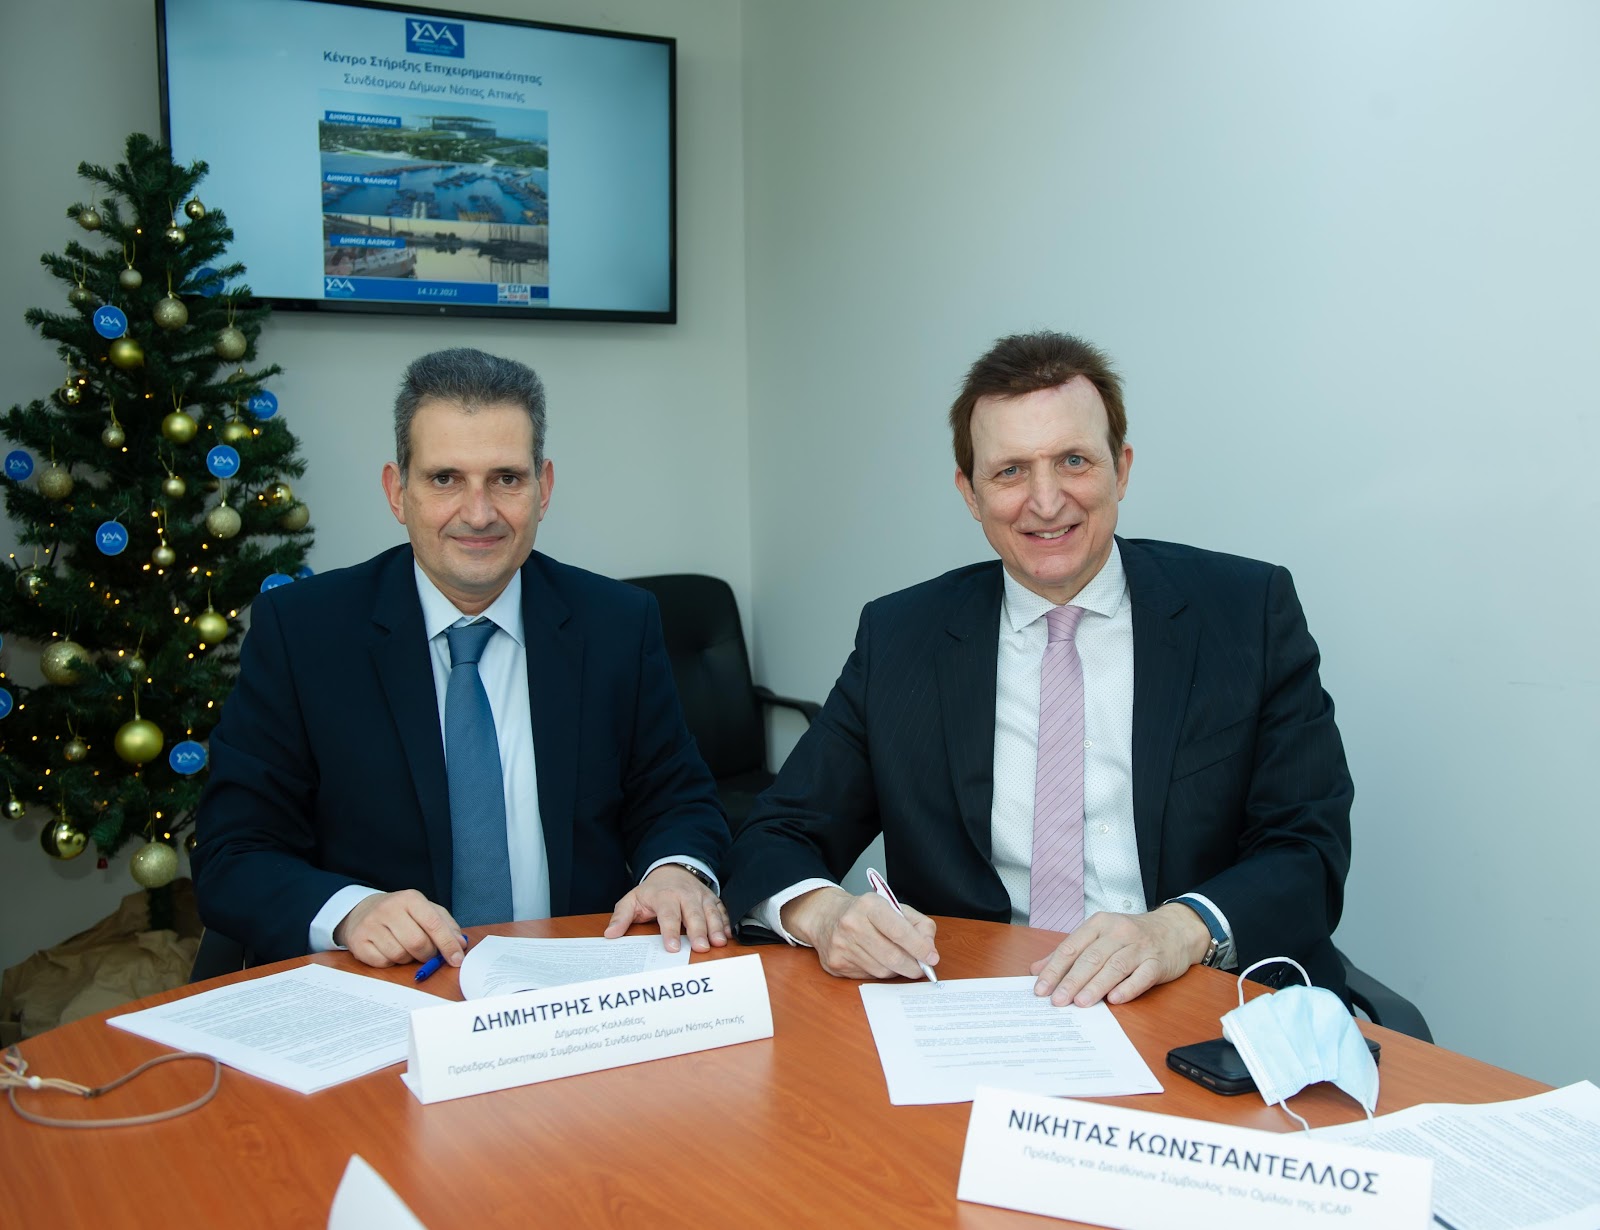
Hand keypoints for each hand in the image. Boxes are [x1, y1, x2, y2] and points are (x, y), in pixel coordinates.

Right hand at [334, 890, 465, 968]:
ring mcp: (371, 925)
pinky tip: (389, 951)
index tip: (456, 959)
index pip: (434, 924)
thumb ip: (446, 925)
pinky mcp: (358, 941)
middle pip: (417, 943)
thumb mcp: (425, 910)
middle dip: (428, 955)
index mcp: (410, 898)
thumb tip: (460, 944)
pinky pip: (383, 962)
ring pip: (400, 955)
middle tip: (428, 954)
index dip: (448, 944)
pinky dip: (391, 962)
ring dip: (408, 959)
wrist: (362, 910)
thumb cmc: (401, 913)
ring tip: (406, 948)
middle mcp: (389, 909)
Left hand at [604, 864, 729, 952]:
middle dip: (698, 931)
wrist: (672, 868)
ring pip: (710, 912)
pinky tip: (728, 935)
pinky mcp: (712, 898)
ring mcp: (700, 896)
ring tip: (718, 942)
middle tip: (701, 948)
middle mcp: (685, 895)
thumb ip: (621, 917)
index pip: (668, 915)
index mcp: (664, 896)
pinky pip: (721, 909)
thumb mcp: (632, 900)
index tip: (673, 947)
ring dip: (715, 927)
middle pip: (693, 914)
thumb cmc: (651, 891)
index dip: (671, 932)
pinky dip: (726, 921)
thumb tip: (610, 934)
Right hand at [780, 886, 938, 980]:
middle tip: (921, 969)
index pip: (899, 931)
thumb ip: (919, 926)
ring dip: (896, 970)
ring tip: (897, 961)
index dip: (919, 947)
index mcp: (869, 905)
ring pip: (881, 970)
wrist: (826, 916)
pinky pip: (868, 976)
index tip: (932, 958)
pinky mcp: (836, 963)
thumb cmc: (865, 913)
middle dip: (912, 966)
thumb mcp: (894, 908)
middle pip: (891, 956)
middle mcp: (852, 924)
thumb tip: (929, 951)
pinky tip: (877, 961)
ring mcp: (841, 945)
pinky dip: (879, 972)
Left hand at [1029, 903, 1210, 1006]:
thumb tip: (1037, 970)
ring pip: (1114, 966)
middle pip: (1091, 957)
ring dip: (1096, 986)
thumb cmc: (1131, 936)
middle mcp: (1118, 932)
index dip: (1054, 969)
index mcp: (1099, 924)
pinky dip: (1128, 988)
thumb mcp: (1099, 936)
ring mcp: (1140, 946)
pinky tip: (1115, 1000)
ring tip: (1080, 1003)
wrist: (1175, 929)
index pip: (1071, 947)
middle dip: (1072, 980)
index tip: (1041, 988)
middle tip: (1057, 1001)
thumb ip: (1069, 952)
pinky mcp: (1158, 962)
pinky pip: (1142, 976)